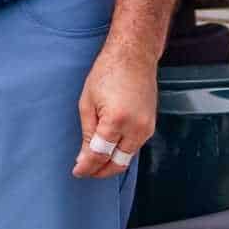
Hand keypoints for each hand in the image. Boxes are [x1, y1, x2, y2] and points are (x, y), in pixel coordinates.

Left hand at [73, 43, 155, 178]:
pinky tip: (109, 150)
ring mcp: (147, 127)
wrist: (133, 56)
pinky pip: (135, 146)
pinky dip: (122, 152)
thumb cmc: (108, 72)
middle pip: (118, 162)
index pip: (100, 154)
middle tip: (86, 171)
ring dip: (111, 163)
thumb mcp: (87, 102)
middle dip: (100, 171)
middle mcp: (136, 127)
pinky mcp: (151, 125)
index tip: (77, 171)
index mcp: (116, 120)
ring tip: (94, 162)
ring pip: (128, 157)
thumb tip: (84, 157)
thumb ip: (87, 132)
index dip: (87, 166)